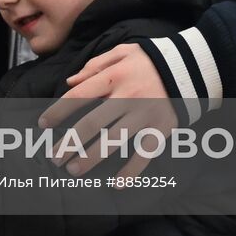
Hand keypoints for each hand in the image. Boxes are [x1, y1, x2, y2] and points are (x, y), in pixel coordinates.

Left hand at [38, 43, 177, 176]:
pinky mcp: (160, 131)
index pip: (78, 97)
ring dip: (90, 159)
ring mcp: (144, 116)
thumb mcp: (122, 51)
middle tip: (54, 158)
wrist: (191, 67)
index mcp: (113, 77)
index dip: (58, 112)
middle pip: (91, 125)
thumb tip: (69, 83)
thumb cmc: (150, 59)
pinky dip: (130, 172)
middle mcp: (127, 98)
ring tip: (73, 170)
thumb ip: (94, 66)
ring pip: (112, 142)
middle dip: (69, 143)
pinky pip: (143, 156)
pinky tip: (116, 184)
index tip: (43, 124)